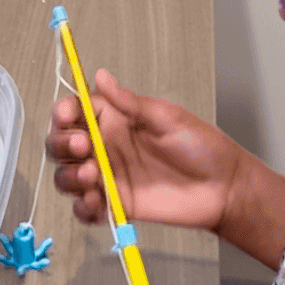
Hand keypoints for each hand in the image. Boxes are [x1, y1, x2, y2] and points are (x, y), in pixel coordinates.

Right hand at [45, 67, 245, 234]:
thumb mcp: (167, 117)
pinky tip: (97, 203)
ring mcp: (108, 176)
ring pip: (66, 176)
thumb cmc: (201, 146)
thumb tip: (101, 76)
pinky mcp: (115, 204)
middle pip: (61, 143)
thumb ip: (130, 102)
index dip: (64, 112)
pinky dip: (82, 207)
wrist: (223, 188)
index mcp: (114, 119)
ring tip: (92, 176)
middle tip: (83, 148)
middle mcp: (105, 146)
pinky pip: (85, 208)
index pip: (75, 111)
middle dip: (62, 144)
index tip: (67, 115)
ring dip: (69, 176)